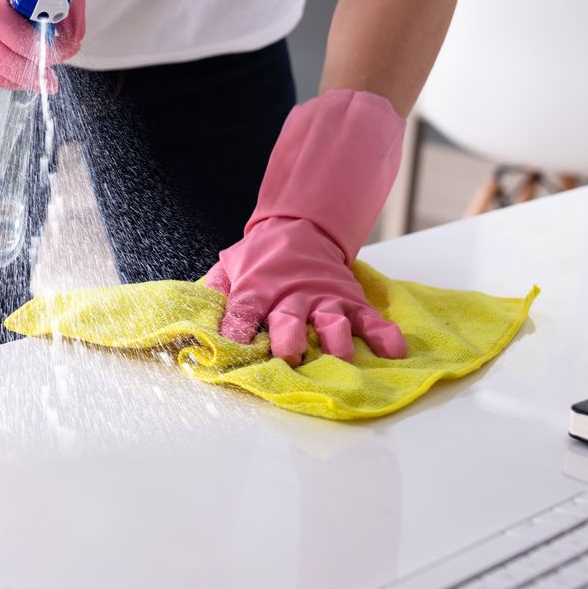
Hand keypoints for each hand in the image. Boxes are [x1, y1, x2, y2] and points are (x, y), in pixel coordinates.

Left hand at [206, 219, 403, 363]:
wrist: (301, 226)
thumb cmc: (260, 256)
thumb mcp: (230, 265)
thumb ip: (214, 289)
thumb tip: (193, 316)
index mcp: (259, 287)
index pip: (244, 309)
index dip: (239, 327)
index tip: (237, 344)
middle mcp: (292, 295)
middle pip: (290, 320)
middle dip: (291, 340)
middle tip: (292, 357)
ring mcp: (324, 298)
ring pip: (332, 323)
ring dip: (337, 343)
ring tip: (342, 362)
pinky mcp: (349, 300)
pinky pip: (370, 319)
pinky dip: (384, 335)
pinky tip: (394, 351)